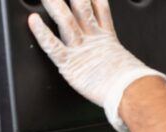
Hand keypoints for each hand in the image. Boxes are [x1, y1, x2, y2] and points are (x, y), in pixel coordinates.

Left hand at [28, 0, 165, 131]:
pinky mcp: (70, 63)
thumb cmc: (129, 83)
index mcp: (107, 38)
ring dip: (54, 5)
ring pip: (65, 20)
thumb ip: (122, 61)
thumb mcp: (127, 65)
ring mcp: (81, 49)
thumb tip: (132, 70)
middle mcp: (93, 39)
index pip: (100, 9)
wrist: (129, 90)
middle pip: (81, 8)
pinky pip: (53, 45)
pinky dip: (42, 33)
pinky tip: (33, 21)